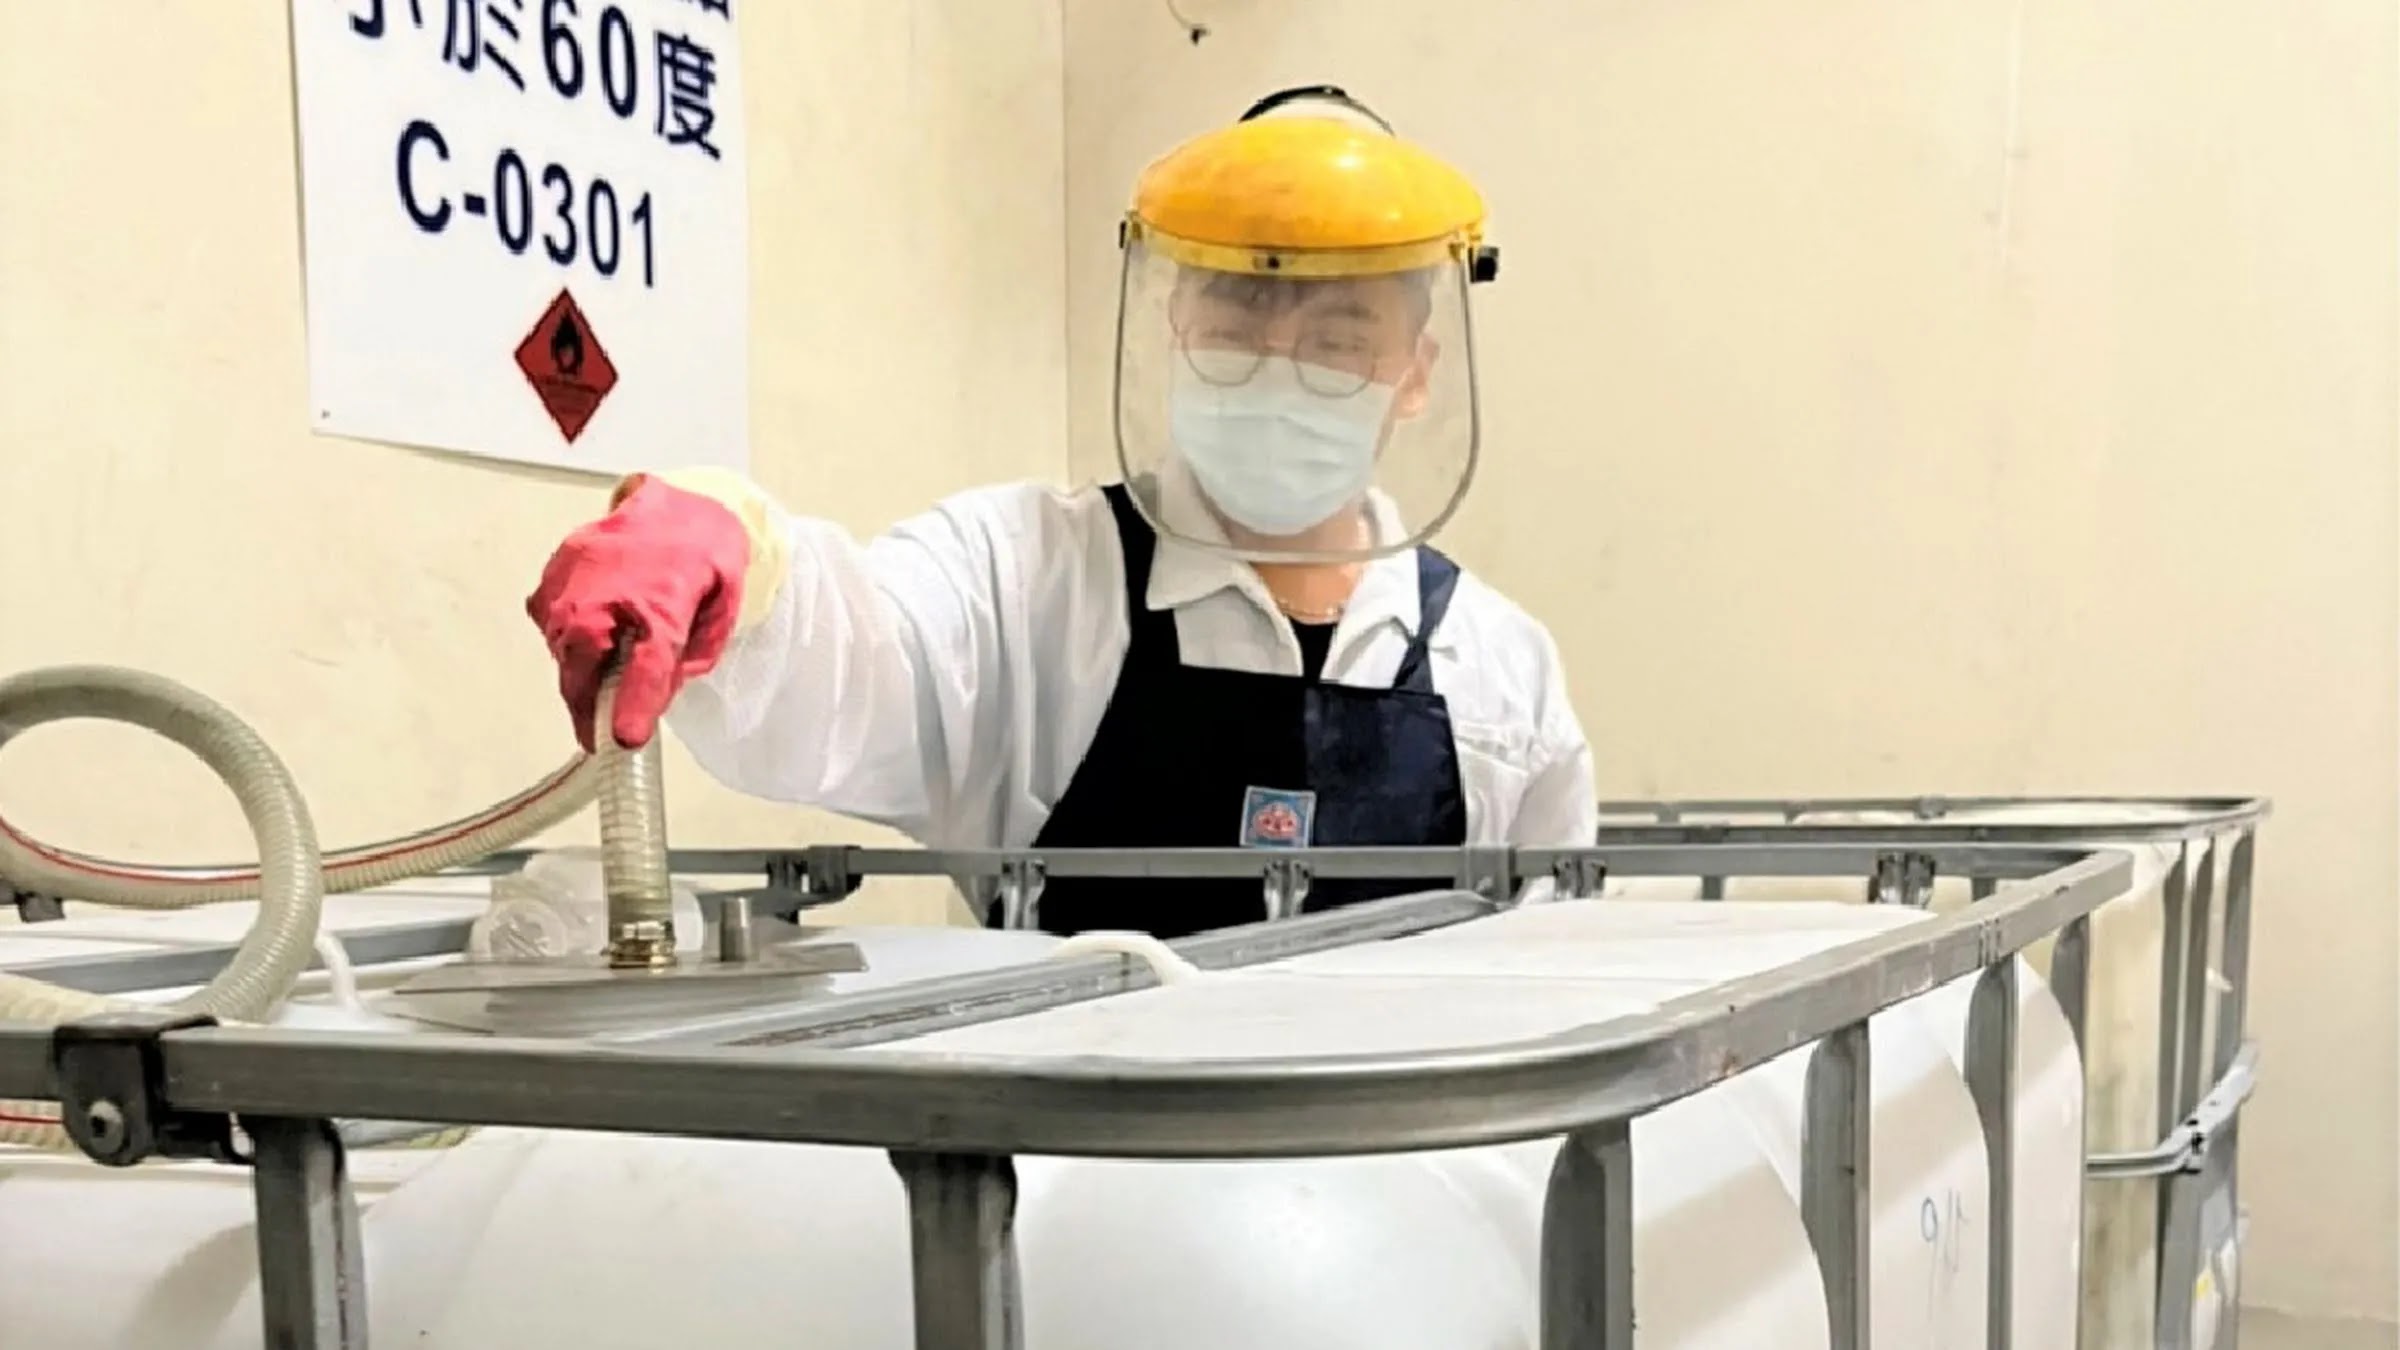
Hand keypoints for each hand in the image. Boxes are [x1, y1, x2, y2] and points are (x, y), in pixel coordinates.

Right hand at [526, 475, 750, 750]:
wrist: (685, 500)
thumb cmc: (706, 559)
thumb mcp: (719, 615)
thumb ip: (687, 662)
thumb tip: (653, 702)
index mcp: (663, 600)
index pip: (643, 668)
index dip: (630, 709)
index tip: (619, 743)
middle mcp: (608, 588)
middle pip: (581, 668)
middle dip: (588, 705)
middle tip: (603, 733)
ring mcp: (573, 576)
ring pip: (562, 648)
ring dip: (580, 671)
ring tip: (609, 669)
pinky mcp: (556, 568)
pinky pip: (552, 621)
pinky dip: (570, 637)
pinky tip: (598, 630)